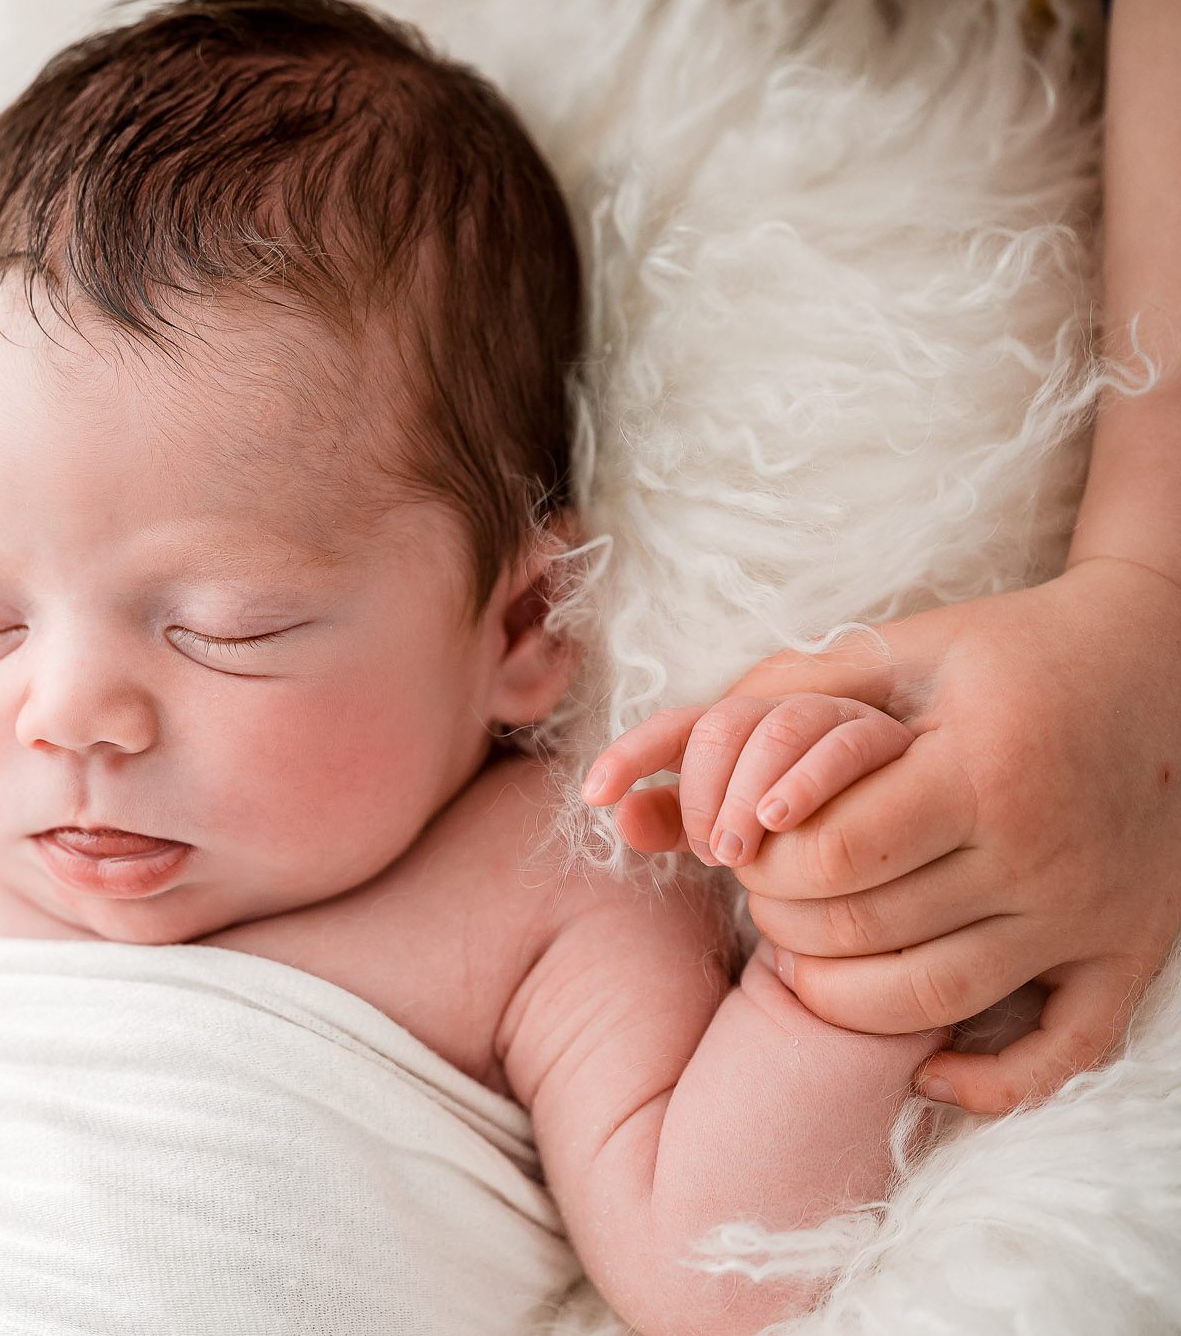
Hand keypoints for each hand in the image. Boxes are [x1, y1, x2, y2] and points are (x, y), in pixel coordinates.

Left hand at [585, 557, 1180, 1113]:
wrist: (1164, 658)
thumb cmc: (997, 651)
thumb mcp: (877, 655)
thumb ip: (742, 714)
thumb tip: (605, 797)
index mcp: (983, 769)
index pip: (831, 857)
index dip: (759, 857)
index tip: (742, 834)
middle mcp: (1043, 854)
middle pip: (863, 931)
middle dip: (780, 916)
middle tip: (766, 882)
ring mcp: (1089, 916)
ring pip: (928, 1002)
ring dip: (837, 989)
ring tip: (808, 940)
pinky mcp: (1128, 955)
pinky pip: (1056, 1055)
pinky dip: (980, 1079)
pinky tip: (917, 1064)